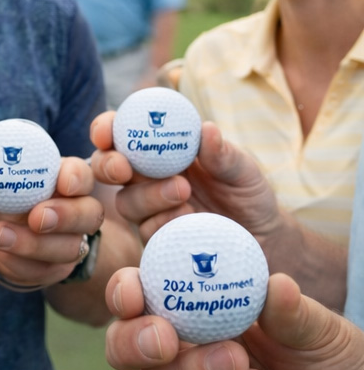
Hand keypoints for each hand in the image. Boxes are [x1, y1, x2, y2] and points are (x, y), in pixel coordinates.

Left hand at [0, 157, 103, 288]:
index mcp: (59, 177)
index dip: (76, 177)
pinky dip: (19, 263)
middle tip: (37, 217)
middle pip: (89, 213)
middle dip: (65, 216)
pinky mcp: (57, 269)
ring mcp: (71, 242)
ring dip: (34, 245)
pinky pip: (45, 271)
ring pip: (69, 248)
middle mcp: (75, 208)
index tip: (63, 182)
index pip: (80, 173)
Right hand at [90, 114, 279, 242]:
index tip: (106, 133)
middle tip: (124, 169)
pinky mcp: (157, 239)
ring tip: (183, 192)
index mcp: (161, 150)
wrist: (263, 240)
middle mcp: (147, 177)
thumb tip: (206, 129)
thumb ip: (223, 154)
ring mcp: (149, 210)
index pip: (122, 133)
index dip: (105, 129)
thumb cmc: (248, 194)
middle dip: (107, 165)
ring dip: (147, 195)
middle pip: (107, 168)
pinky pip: (146, 231)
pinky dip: (163, 223)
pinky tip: (187, 219)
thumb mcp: (243, 170)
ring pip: (126, 202)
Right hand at [104, 267, 363, 369]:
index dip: (123, 291)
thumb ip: (288, 307)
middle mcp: (178, 345)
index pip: (137, 293)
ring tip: (240, 364)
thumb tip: (276, 284)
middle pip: (122, 344)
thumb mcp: (313, 322)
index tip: (134, 292)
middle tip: (167, 339)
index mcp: (189, 305)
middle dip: (133, 341)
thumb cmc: (325, 350)